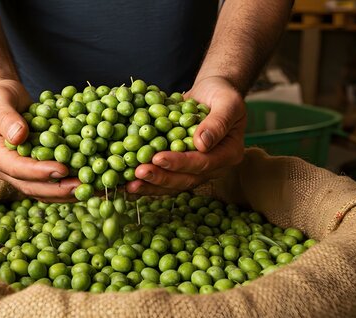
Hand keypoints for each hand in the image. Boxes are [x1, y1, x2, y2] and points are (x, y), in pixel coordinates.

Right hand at [0, 80, 79, 201]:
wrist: (6, 100)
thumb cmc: (0, 96)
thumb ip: (6, 117)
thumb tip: (19, 136)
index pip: (17, 167)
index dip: (39, 171)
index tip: (62, 169)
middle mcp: (4, 168)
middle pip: (31, 186)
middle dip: (57, 189)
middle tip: (81, 187)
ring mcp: (19, 173)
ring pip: (42, 191)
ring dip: (66, 193)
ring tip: (89, 189)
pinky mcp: (33, 172)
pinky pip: (50, 184)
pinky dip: (68, 186)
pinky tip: (88, 185)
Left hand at [126, 76, 245, 194]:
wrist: (210, 93)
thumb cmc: (221, 94)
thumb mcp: (227, 102)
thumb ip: (218, 122)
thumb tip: (202, 143)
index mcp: (228, 154)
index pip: (203, 163)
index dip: (180, 163)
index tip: (158, 158)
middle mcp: (212, 167)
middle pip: (186, 179)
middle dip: (161, 177)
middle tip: (138, 172)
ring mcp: (194, 169)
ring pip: (172, 183)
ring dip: (150, 185)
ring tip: (129, 184)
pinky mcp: (179, 167)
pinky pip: (163, 176)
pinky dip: (145, 180)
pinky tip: (126, 182)